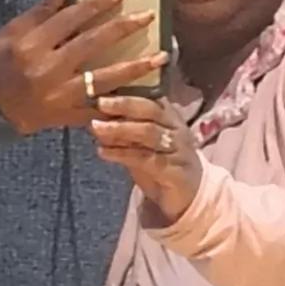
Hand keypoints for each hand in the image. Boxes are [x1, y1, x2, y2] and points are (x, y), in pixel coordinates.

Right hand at [0, 0, 166, 134]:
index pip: (71, 18)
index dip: (98, 4)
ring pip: (103, 79)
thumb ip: (43, 8)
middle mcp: (47, 69)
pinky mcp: (66, 116)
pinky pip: (98, 109)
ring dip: (135, 67)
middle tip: (148, 16)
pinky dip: (121, 103)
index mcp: (32, 44)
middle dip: (123, 29)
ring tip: (162, 57)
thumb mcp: (13, 31)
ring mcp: (58, 96)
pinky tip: (145, 94)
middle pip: (92, 44)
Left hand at [89, 96, 202, 224]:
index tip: (103, 89)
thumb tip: (94, 117)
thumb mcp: (143, 144)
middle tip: (100, 102)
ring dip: (120, 128)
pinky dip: (122, 154)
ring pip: (149, 132)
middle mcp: (177, 129)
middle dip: (125, 104)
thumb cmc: (163, 165)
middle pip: (151, 110)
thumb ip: (125, 131)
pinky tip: (103, 152)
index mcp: (171, 117)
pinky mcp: (175, 171)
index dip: (127, 92)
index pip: (151, 97)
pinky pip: (146, 159)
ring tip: (96, 127)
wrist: (190, 197)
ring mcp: (178, 149)